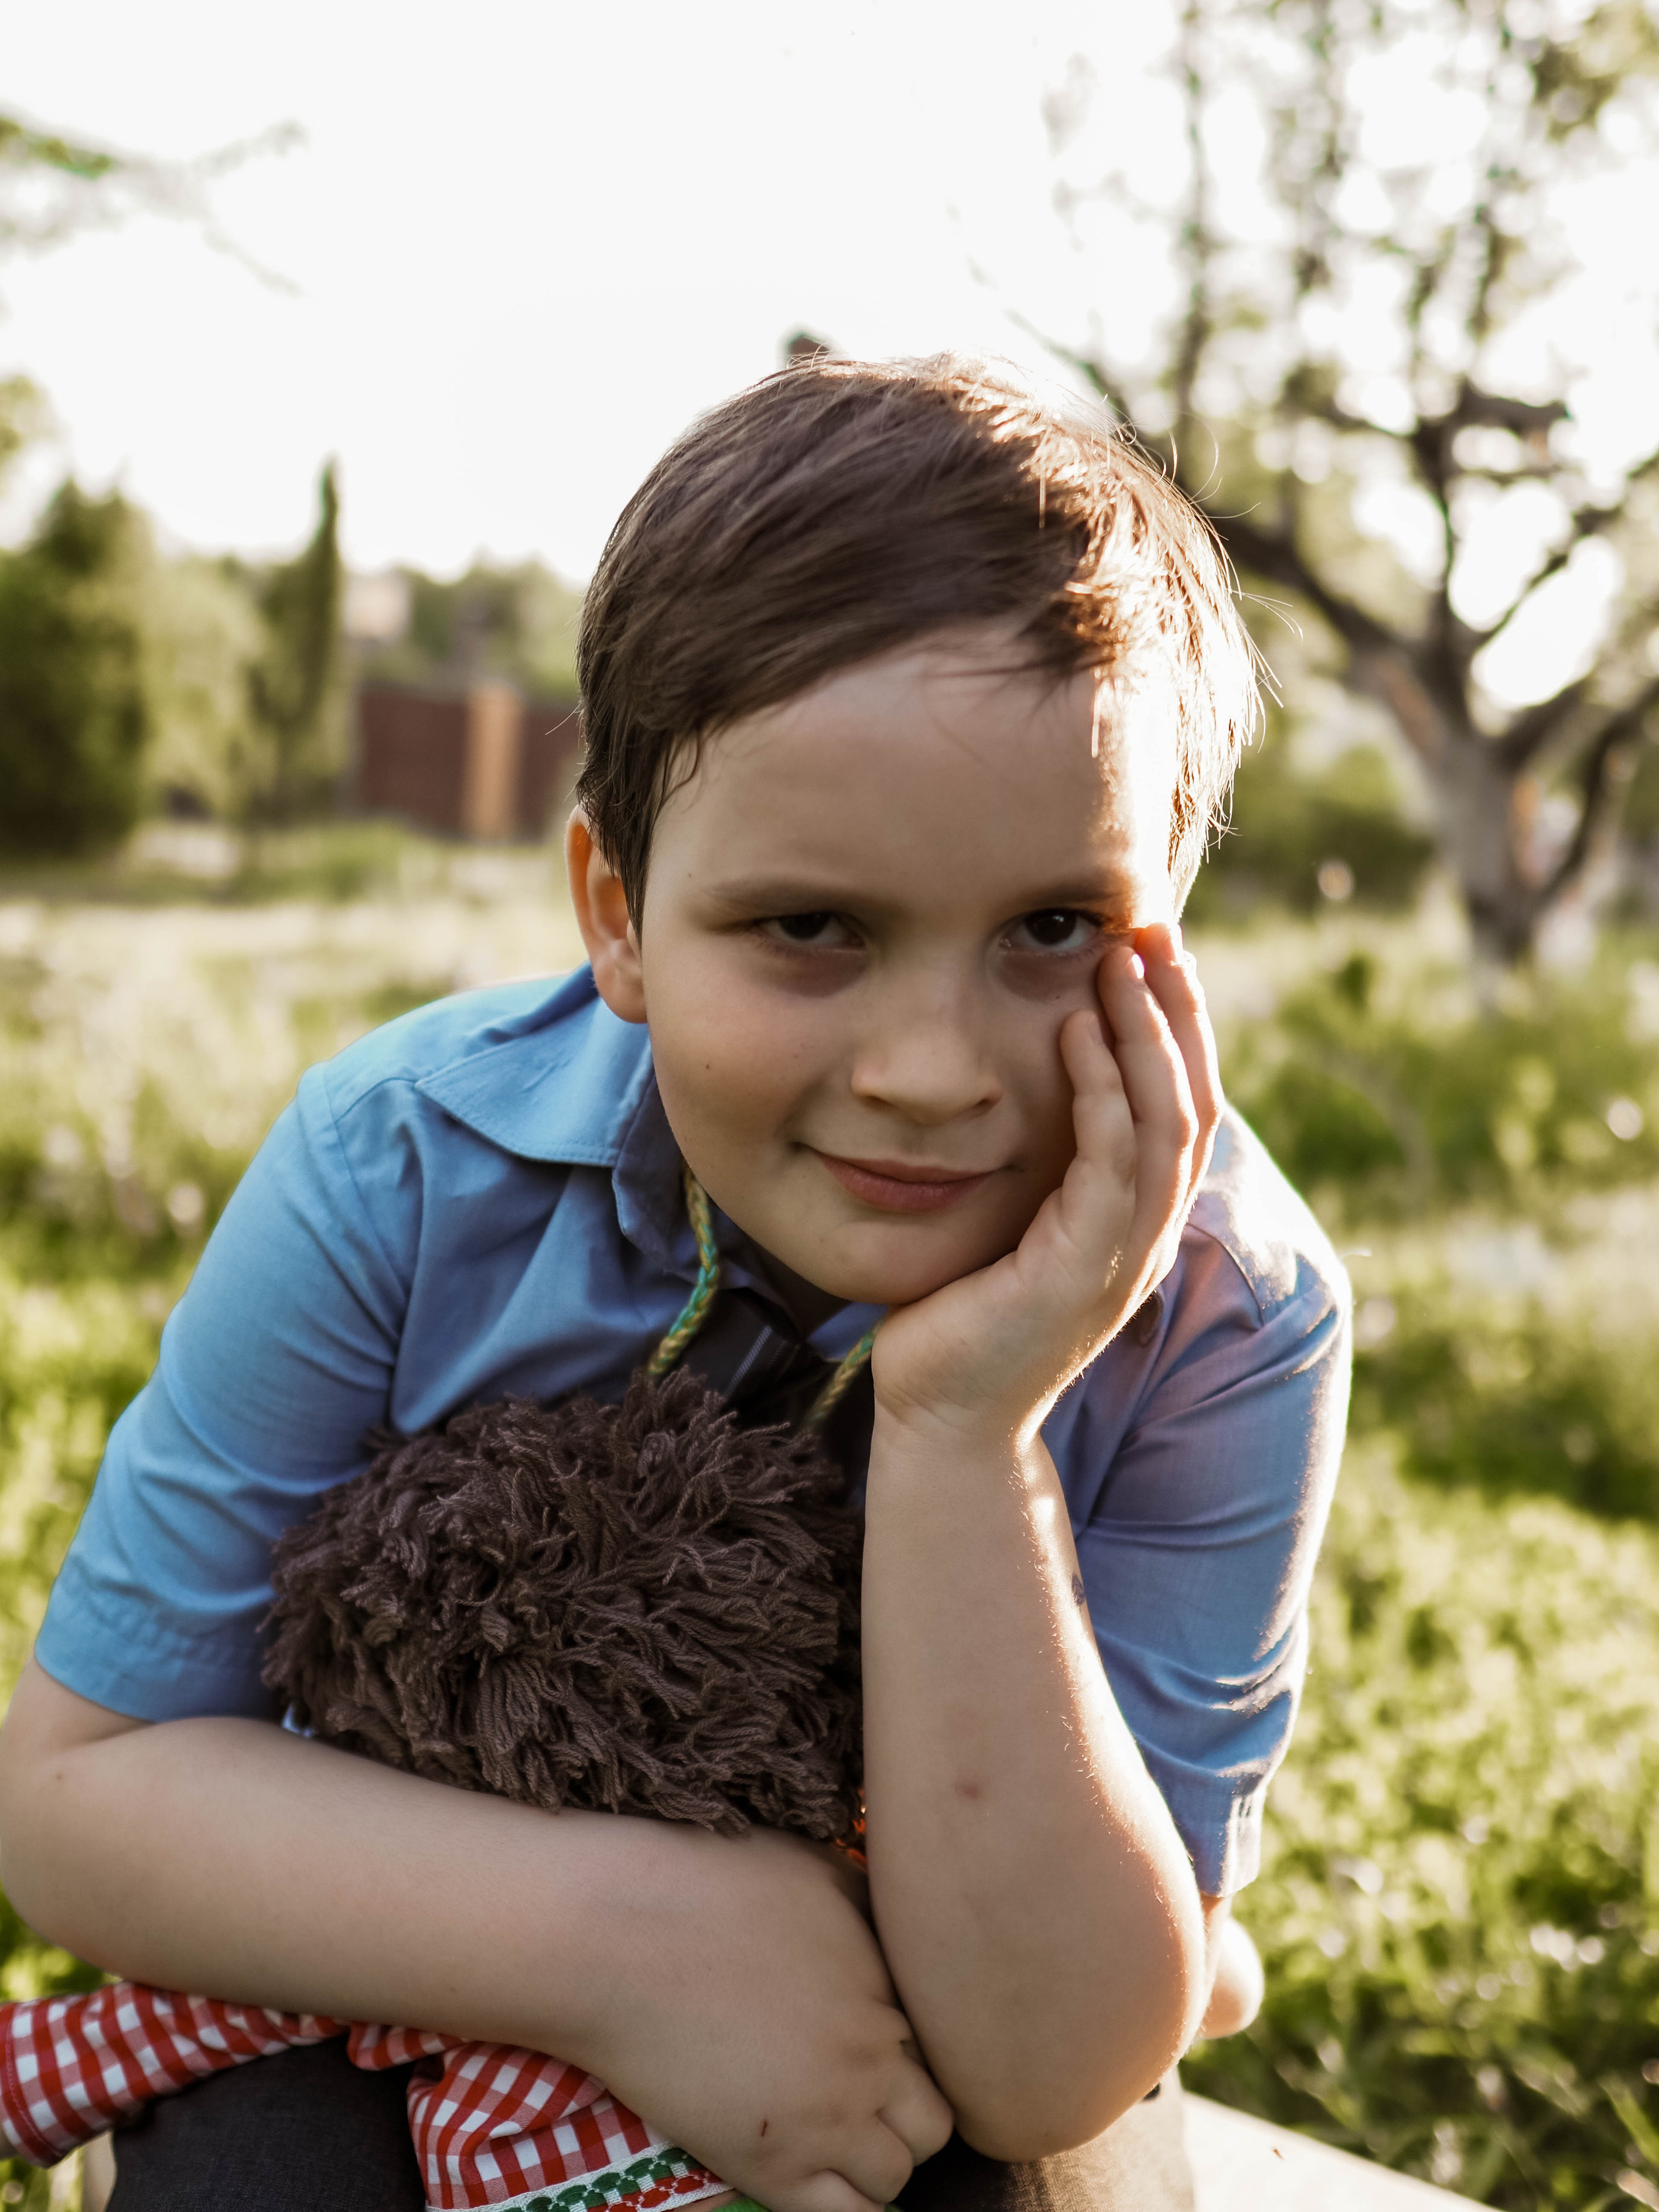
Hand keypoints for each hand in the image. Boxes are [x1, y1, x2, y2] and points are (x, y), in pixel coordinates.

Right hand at [580, 1824, 952, 2211]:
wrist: (623, 1936)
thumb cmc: (710, 1885)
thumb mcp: (814, 1869)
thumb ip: (868, 1904)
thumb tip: (894, 1923)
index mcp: (885, 1983)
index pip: (940, 2045)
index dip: (909, 2049)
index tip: (873, 2046)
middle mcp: (869, 2057)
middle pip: (934, 2120)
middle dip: (907, 2114)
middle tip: (863, 2101)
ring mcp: (825, 2118)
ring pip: (896, 2175)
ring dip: (875, 2163)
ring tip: (833, 2140)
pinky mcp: (771, 2166)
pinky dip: (846, 2206)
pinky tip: (816, 2180)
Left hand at [870, 923, 1219, 1443]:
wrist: (944, 1417)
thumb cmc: (962, 1315)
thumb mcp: (1011, 1220)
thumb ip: (1036, 1162)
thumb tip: (1021, 1082)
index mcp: (1135, 1218)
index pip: (1178, 1101)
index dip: (1175, 1023)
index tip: (1153, 946)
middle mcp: (1146, 1233)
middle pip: (1189, 1099)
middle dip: (1176, 1009)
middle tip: (1153, 925)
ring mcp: (1123, 1255)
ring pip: (1163, 1124)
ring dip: (1148, 1034)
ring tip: (1122, 957)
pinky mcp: (1083, 1272)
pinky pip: (1108, 1165)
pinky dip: (1101, 1094)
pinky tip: (1078, 1034)